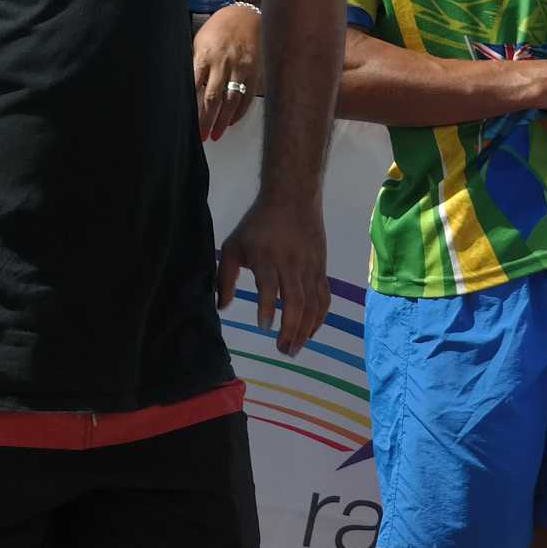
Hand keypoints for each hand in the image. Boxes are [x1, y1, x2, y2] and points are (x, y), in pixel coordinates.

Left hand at [194, 3, 261, 141]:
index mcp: (204, 56)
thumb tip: (184, 89)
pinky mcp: (253, 72)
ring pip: (231, 100)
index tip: (185, 122)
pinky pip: (246, 97)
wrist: (245, 16)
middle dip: (206, 120)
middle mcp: (222, 63)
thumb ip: (194, 64)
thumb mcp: (199, 42)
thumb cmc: (218, 29)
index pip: (194, 86)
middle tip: (201, 136)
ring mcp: (239, 68)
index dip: (190, 106)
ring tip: (216, 135)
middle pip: (212, 98)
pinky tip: (231, 121)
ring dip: (223, 121)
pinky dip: (239, 112)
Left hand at [216, 191, 326, 354]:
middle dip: (291, 329)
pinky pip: (324, 297)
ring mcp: (310, 267)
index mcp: (266, 258)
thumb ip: (225, 277)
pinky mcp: (321, 268)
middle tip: (282, 350)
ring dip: (306, 329)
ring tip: (294, 348)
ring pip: (313, 303)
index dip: (268, 308)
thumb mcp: (234, 245)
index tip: (264, 327)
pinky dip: (320, 317)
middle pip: (296, 301)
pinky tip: (311, 332)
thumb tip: (222, 307)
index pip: (269, 287)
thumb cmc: (258, 224)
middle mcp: (291, 264)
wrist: (293, 196)